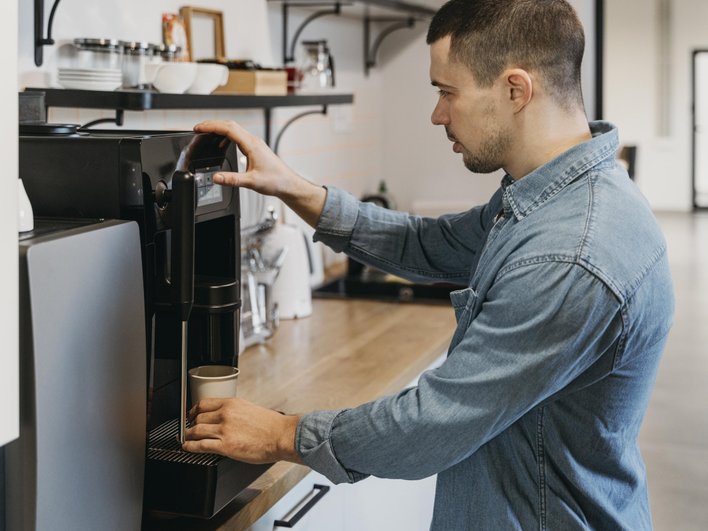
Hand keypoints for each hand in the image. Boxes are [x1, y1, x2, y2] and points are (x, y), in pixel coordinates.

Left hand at [182, 397, 302, 464]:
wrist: (281, 436)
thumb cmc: (271, 425)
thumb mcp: (250, 409)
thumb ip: (234, 412)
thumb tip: (223, 418)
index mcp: (232, 403)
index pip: (203, 404)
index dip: (193, 411)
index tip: (191, 415)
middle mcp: (226, 414)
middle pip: (198, 417)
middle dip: (190, 424)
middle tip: (188, 429)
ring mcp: (224, 430)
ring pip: (196, 431)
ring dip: (188, 436)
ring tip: (186, 439)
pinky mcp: (225, 446)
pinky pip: (200, 445)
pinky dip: (190, 447)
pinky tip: (187, 448)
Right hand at [193, 120, 325, 226]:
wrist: (288, 184)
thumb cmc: (275, 181)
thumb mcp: (251, 182)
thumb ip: (232, 180)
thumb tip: (216, 178)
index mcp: (252, 145)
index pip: (228, 129)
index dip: (212, 126)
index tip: (199, 128)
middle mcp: (253, 141)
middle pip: (230, 125)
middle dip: (212, 125)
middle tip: (198, 129)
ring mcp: (255, 143)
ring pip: (234, 130)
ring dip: (219, 130)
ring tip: (206, 135)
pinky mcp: (255, 148)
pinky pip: (238, 137)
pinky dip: (227, 137)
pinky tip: (221, 145)